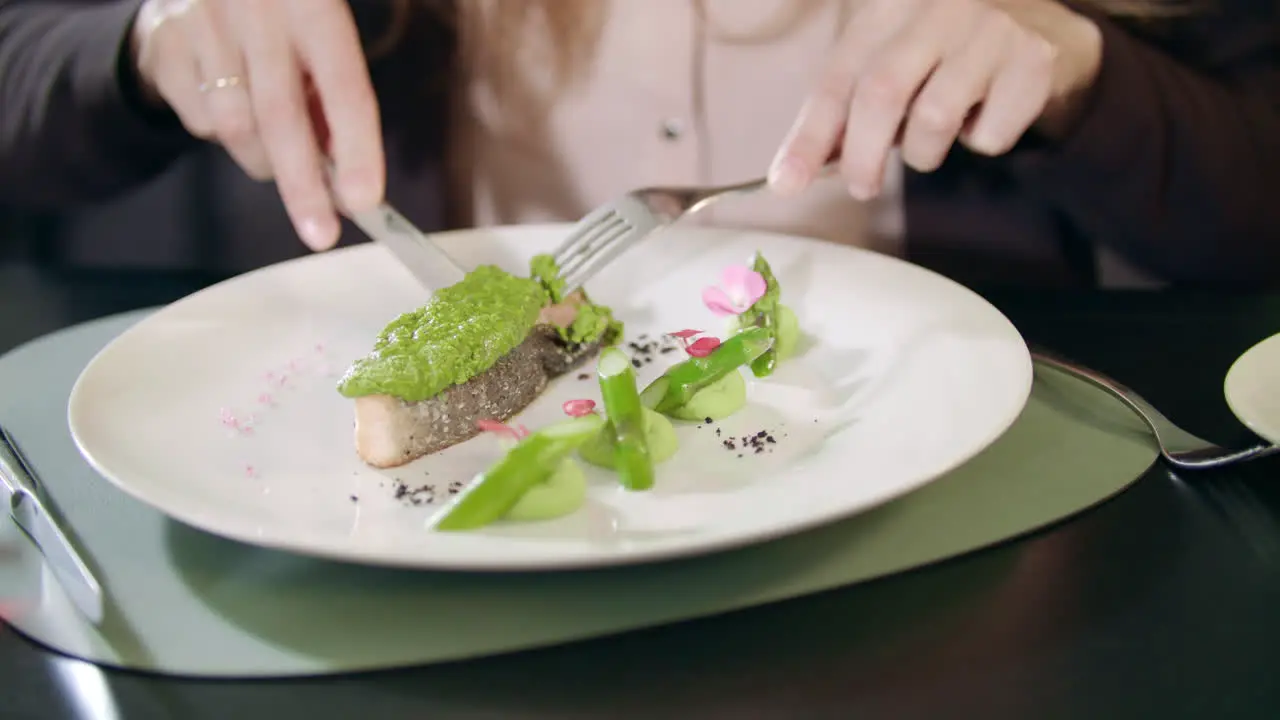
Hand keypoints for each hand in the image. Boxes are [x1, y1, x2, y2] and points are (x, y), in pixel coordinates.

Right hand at [130, 0, 384, 250]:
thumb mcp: (319, 34)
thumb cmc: (283, 17)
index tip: (364, 201)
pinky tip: (234, 105)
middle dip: (303, 187)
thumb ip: (333, 90)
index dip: (357, 149)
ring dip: (265, 160)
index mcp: (312, 3)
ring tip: (278, 148)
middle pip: (281, 118)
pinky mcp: (165, 47)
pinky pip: (200, 122)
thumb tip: (342, 174)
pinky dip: (224, 134)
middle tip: (321, 235)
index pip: (344, 88)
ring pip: (236, 128)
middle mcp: (255, 10)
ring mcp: (203, 26)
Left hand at [769, 0, 1102, 199]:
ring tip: (931, 142)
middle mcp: (936, 5)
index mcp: (886, 6)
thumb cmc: (943, 56)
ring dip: (923, 153)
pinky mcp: (1032, 59)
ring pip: (934, 118)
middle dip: (862, 157)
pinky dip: (980, 143)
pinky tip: (984, 117)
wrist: (1040, 25)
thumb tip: (792, 175)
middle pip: (881, 92)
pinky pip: (989, 134)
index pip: (836, 78)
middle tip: (863, 188)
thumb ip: (843, 115)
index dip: (808, 136)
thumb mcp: (887, 68)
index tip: (786, 184)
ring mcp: (989, 27)